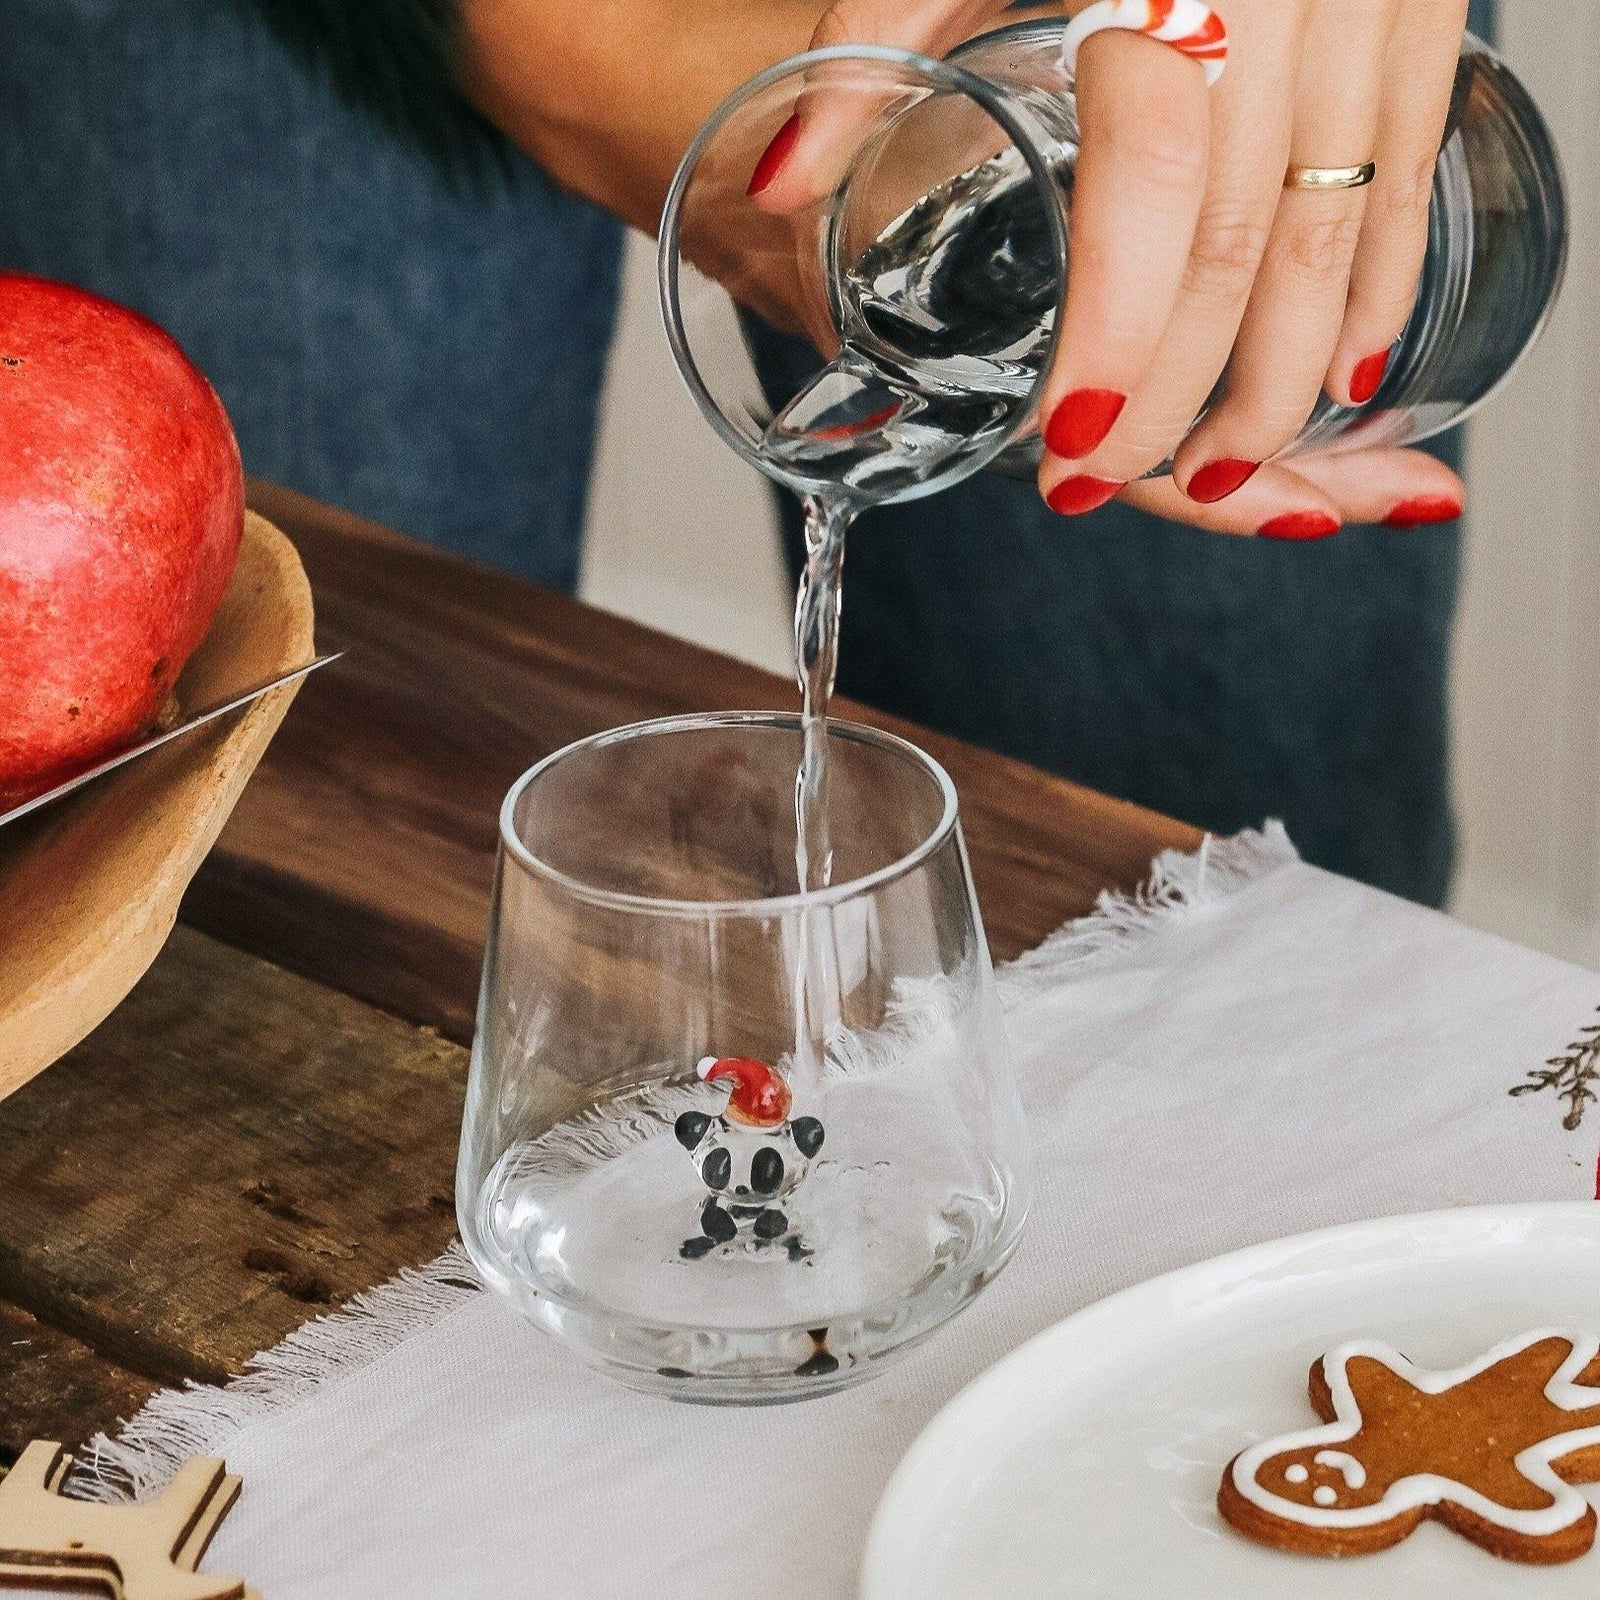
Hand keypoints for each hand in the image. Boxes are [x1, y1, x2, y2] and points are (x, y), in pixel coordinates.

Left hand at [762, 0, 1468, 536]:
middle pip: (1243, 247)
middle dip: (1181, 398)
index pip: (1151, 192)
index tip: (1069, 444)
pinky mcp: (1425, 15)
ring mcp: (1373, 6)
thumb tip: (781, 185)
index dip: (1116, 337)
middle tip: (1110, 485)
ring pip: (1337, 236)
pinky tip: (1339, 379)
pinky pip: (1405, 184)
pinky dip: (1373, 295)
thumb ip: (876, 39)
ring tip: (1218, 469)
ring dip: (1282, 381)